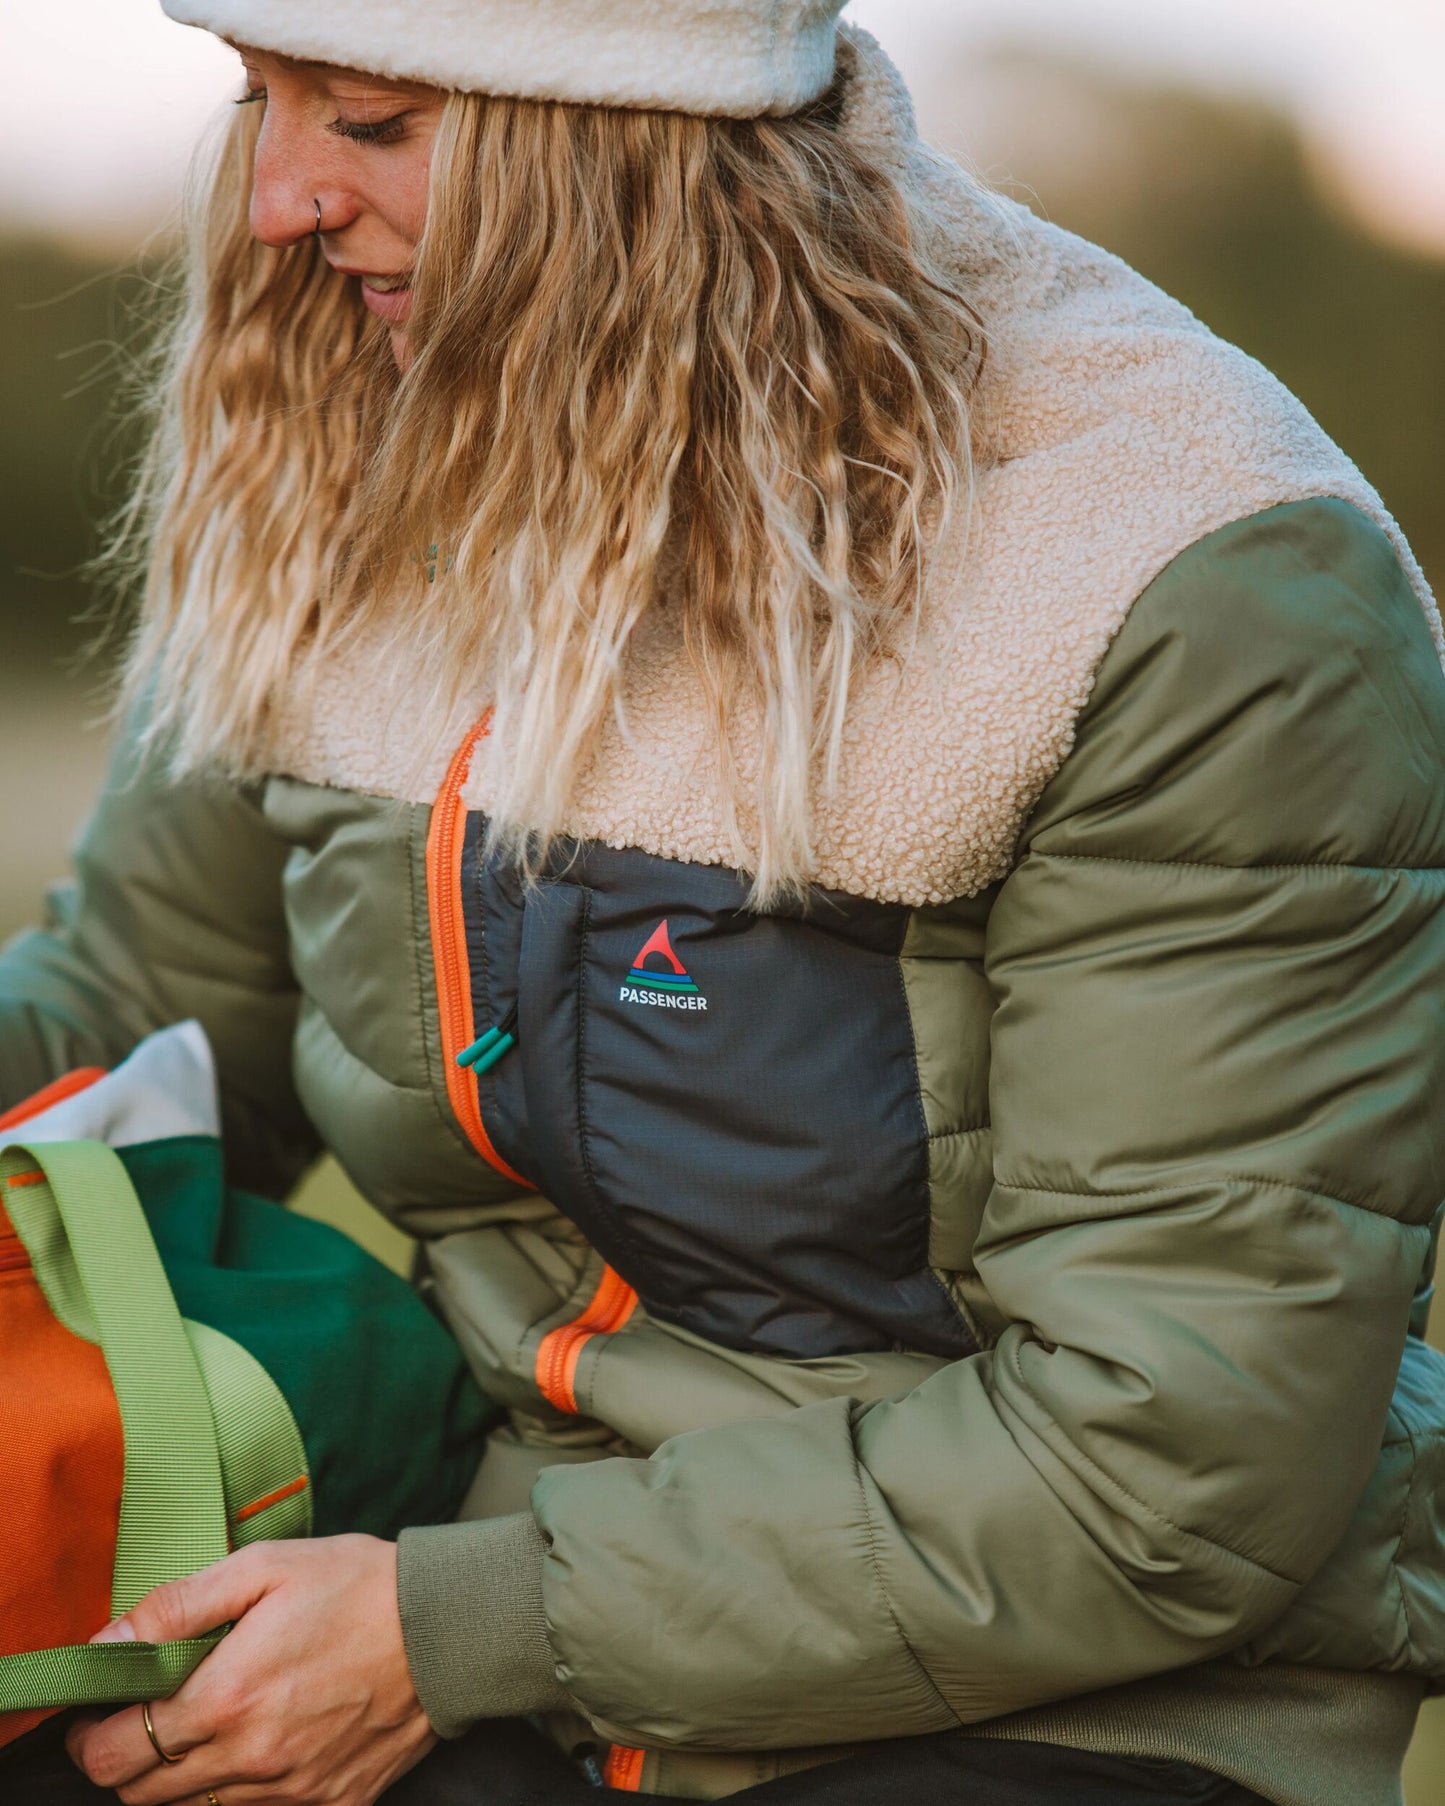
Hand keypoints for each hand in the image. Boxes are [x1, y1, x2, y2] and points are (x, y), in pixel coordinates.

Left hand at [65, 1536, 436, 1804]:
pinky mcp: (329, 1804)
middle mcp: (252, 1759)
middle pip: (143, 1796)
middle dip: (129, 1757)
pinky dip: (241, 1787)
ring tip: (210, 1719)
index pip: (114, 1754)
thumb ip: (176, 1606)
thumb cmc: (357, 1585)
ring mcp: (292, 1791)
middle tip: (148, 1712)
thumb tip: (107, 1643)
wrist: (450, 1627)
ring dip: (183, 1775)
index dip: (92, 1733)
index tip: (101, 1708)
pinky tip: (262, 1738)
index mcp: (227, 1698)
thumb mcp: (263, 1567)